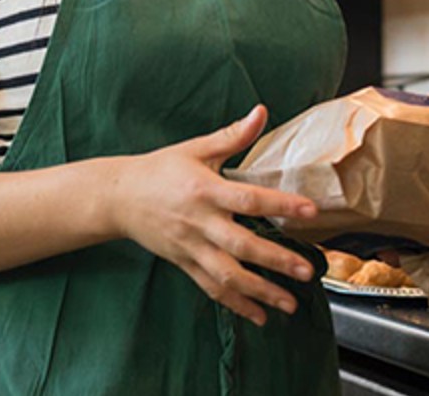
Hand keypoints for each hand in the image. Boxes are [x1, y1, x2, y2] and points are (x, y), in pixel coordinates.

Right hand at [105, 104, 318, 326]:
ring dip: (260, 292)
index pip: (247, 199)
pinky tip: (260, 316)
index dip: (279, 205)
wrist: (119, 197)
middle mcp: (199, 222)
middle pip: (241, 245)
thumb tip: (261, 112)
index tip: (310, 211)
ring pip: (227, 275)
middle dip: (276, 261)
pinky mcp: (184, 263)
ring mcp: (190, 247)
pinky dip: (236, 305)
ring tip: (290, 304)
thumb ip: (232, 136)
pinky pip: (212, 289)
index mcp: (204, 190)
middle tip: (306, 271)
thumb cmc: (160, 170)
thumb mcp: (195, 148)